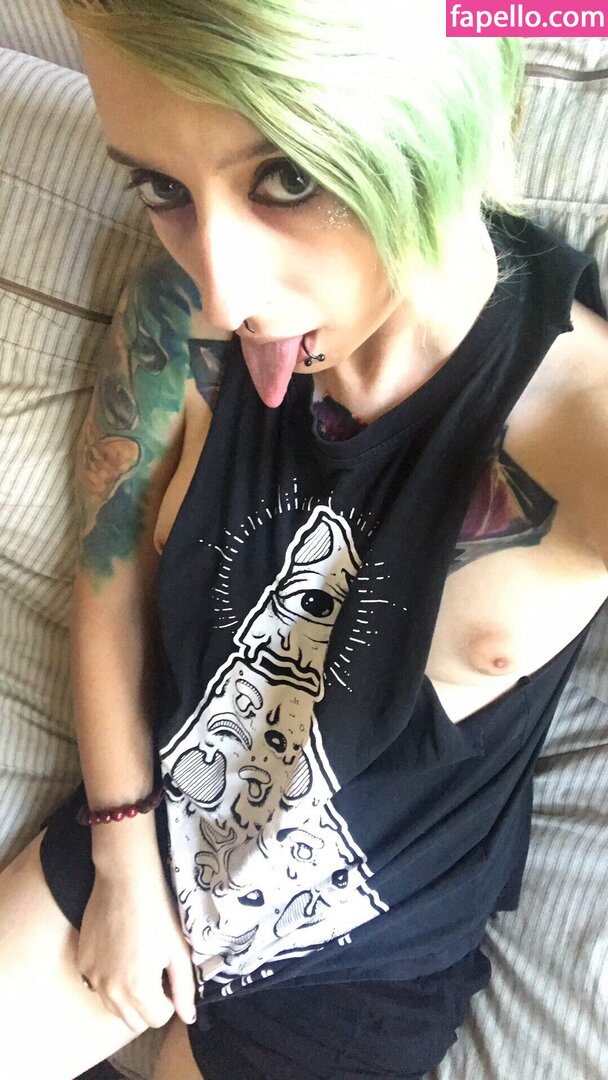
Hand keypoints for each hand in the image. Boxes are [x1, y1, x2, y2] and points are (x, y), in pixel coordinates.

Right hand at [78, 862, 196, 1032]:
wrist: (125, 880)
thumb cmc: (157, 912)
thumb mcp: (178, 951)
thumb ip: (184, 989)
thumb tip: (187, 1017)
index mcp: (138, 990)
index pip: (157, 1020)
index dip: (168, 1001)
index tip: (169, 979)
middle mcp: (111, 991)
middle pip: (133, 1021)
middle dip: (148, 1006)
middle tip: (155, 973)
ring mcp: (92, 978)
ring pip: (113, 1007)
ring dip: (128, 998)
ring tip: (138, 964)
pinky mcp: (82, 963)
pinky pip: (97, 986)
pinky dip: (109, 981)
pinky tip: (119, 954)